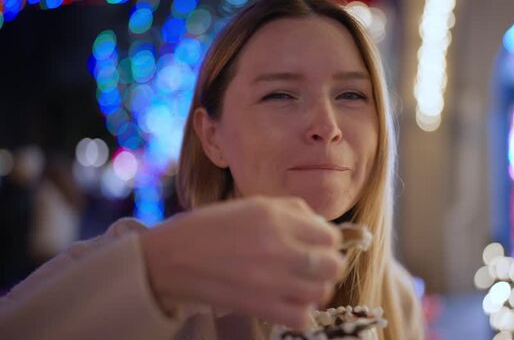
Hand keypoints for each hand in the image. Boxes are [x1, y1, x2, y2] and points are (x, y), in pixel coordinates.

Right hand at [140, 196, 344, 329]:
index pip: (330, 236)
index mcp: (277, 218)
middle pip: (333, 265)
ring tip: (300, 285)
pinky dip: (300, 313)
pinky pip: (302, 317)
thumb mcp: (253, 205)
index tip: (317, 246)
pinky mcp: (260, 306)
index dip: (326, 242)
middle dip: (328, 266)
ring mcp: (271, 279)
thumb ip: (292, 211)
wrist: (172, 257)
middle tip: (313, 267)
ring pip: (322, 292)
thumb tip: (322, 226)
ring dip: (316, 289)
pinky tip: (287, 303)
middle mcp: (279, 247)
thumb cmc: (211, 227)